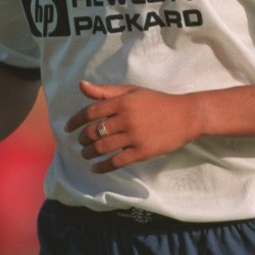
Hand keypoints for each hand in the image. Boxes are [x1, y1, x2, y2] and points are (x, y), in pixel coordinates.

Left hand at [64, 80, 198, 172]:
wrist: (187, 115)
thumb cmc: (158, 102)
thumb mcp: (132, 92)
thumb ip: (106, 91)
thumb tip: (81, 85)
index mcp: (123, 102)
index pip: (91, 111)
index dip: (75, 121)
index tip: (67, 128)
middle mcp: (127, 118)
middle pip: (94, 131)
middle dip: (82, 139)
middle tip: (80, 143)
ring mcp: (135, 136)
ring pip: (102, 147)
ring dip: (89, 153)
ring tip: (86, 155)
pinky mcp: (143, 151)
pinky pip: (117, 161)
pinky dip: (102, 167)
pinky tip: (95, 168)